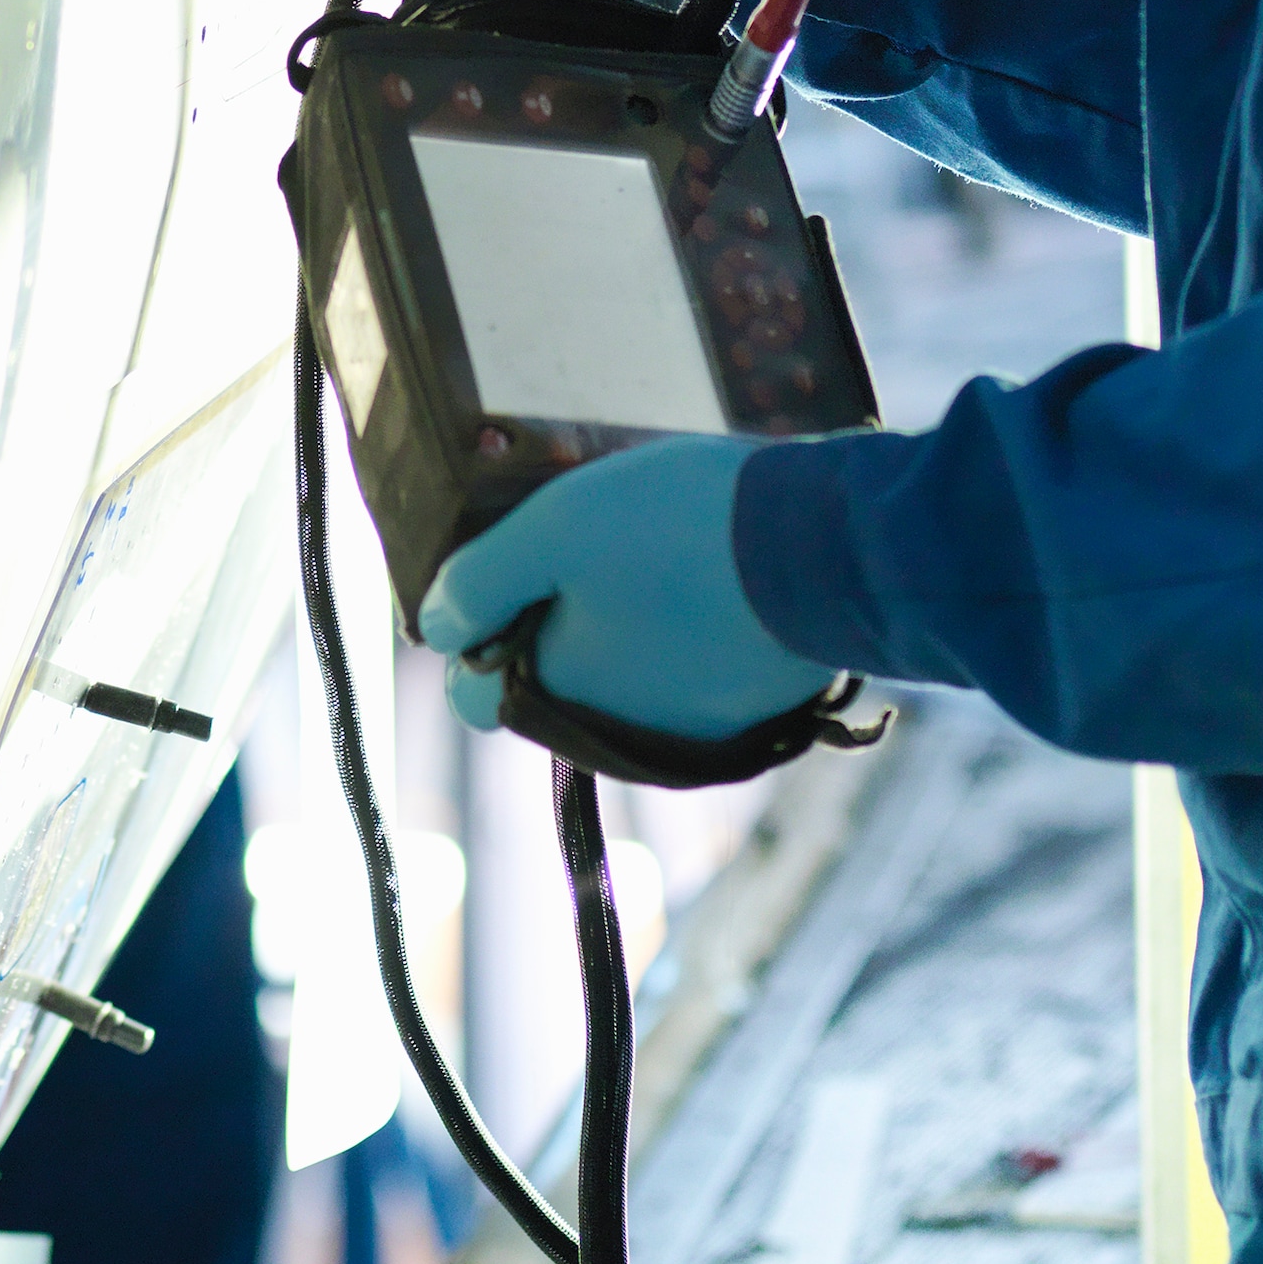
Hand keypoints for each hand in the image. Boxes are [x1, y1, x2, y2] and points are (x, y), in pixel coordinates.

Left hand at [417, 439, 831, 742]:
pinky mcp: (752, 711)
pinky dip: (687, 629)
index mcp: (560, 697)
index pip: (475, 696)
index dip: (474, 633)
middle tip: (583, 542)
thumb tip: (435, 627)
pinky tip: (704, 568)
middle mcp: (620, 735)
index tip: (501, 573)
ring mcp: (692, 729)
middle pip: (553, 681)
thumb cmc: (679, 529)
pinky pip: (692, 674)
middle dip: (555, 621)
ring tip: (651, 544)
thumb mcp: (553, 528)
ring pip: (626, 676)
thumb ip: (478, 582)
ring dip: (625, 623)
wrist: (827, 547)